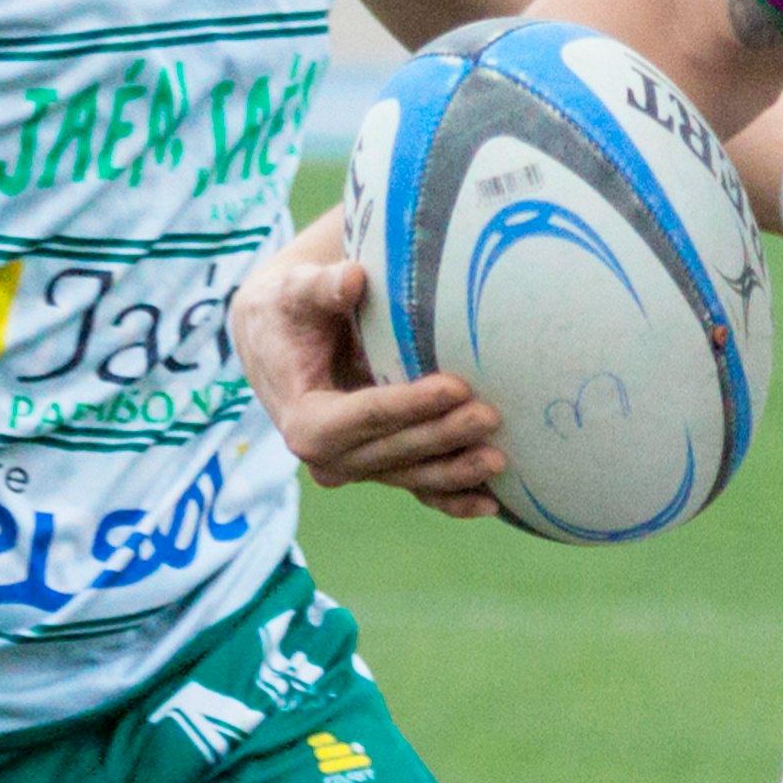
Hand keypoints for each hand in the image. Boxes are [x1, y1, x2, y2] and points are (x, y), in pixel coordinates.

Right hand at [233, 214, 502, 514]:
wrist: (281, 344)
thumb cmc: (290, 312)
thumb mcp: (296, 294)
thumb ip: (322, 288)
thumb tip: (353, 279)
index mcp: (303, 420)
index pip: (365, 415)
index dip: (410, 404)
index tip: (455, 387)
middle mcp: (328, 457)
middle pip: (394, 450)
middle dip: (443, 436)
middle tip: (490, 416)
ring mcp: (356, 468)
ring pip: (411, 475)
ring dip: (456, 471)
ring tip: (501, 459)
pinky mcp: (381, 469)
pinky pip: (419, 488)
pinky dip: (453, 498)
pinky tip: (492, 503)